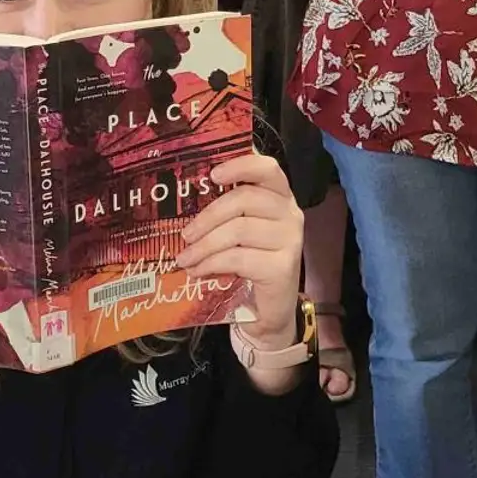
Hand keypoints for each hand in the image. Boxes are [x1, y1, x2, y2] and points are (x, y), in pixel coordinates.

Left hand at [177, 154, 302, 353]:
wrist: (268, 311)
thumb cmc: (250, 264)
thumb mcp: (240, 233)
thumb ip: (227, 214)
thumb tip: (186, 204)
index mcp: (280, 198)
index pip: (267, 168)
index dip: (240, 166)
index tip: (213, 175)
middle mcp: (290, 214)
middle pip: (245, 199)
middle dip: (208, 216)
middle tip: (185, 235)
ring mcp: (290, 240)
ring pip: (238, 230)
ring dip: (204, 245)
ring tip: (185, 258)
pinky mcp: (283, 267)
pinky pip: (239, 258)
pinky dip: (212, 263)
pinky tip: (198, 271)